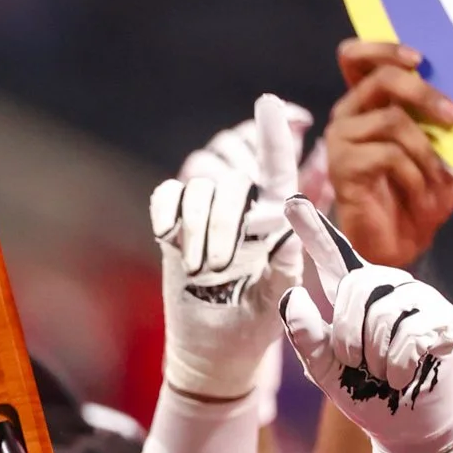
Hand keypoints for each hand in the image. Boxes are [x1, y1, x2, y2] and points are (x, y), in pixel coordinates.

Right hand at [151, 94, 301, 399]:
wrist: (215, 350)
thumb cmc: (256, 324)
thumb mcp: (280, 300)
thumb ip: (286, 267)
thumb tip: (284, 230)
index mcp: (275, 218)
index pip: (277, 167)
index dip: (274, 134)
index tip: (268, 101)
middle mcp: (241, 209)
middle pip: (231, 181)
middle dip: (223, 220)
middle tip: (220, 267)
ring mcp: (205, 216)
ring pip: (198, 189)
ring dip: (197, 227)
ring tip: (202, 269)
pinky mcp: (174, 228)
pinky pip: (167, 197)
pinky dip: (166, 211)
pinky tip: (168, 236)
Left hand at [279, 197, 452, 452]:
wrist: (405, 428)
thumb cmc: (366, 394)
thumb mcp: (324, 369)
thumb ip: (305, 335)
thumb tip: (291, 295)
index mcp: (357, 297)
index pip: (334, 257)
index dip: (314, 230)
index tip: (292, 203)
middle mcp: (389, 288)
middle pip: (357, 286)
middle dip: (348, 336)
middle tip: (359, 365)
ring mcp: (420, 301)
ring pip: (383, 313)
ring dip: (375, 358)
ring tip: (383, 374)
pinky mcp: (444, 320)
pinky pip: (409, 335)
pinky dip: (397, 368)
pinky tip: (402, 378)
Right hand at [324, 39, 452, 264]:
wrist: (398, 243)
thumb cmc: (417, 193)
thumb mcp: (433, 147)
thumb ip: (433, 116)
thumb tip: (449, 98)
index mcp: (366, 103)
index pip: (355, 57)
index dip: (383, 49)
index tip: (418, 59)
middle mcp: (348, 115)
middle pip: (381, 79)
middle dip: (425, 94)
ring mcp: (341, 140)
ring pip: (392, 120)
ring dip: (426, 150)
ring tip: (438, 177)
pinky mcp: (342, 167)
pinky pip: (388, 155)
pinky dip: (415, 175)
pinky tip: (421, 192)